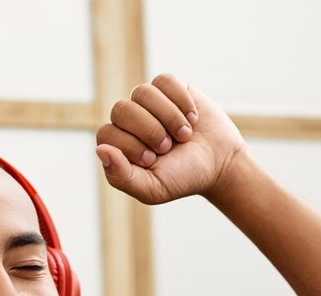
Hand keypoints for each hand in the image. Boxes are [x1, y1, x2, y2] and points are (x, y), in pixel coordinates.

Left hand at [95, 73, 246, 205]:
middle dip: (148, 130)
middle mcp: (130, 120)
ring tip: (184, 135)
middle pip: (121, 109)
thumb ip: (122, 176)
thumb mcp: (152, 189)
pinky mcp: (171, 88)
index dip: (129, 145)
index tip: (152, 159)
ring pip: (143, 92)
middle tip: (167, 147)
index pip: (106, 134)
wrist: (220, 164)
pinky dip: (181, 101)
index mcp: (120, 144)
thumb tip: (100, 150)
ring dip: (168, 117)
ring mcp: (149, 102)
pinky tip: (192, 118)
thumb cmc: (183, 178)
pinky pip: (164, 81)